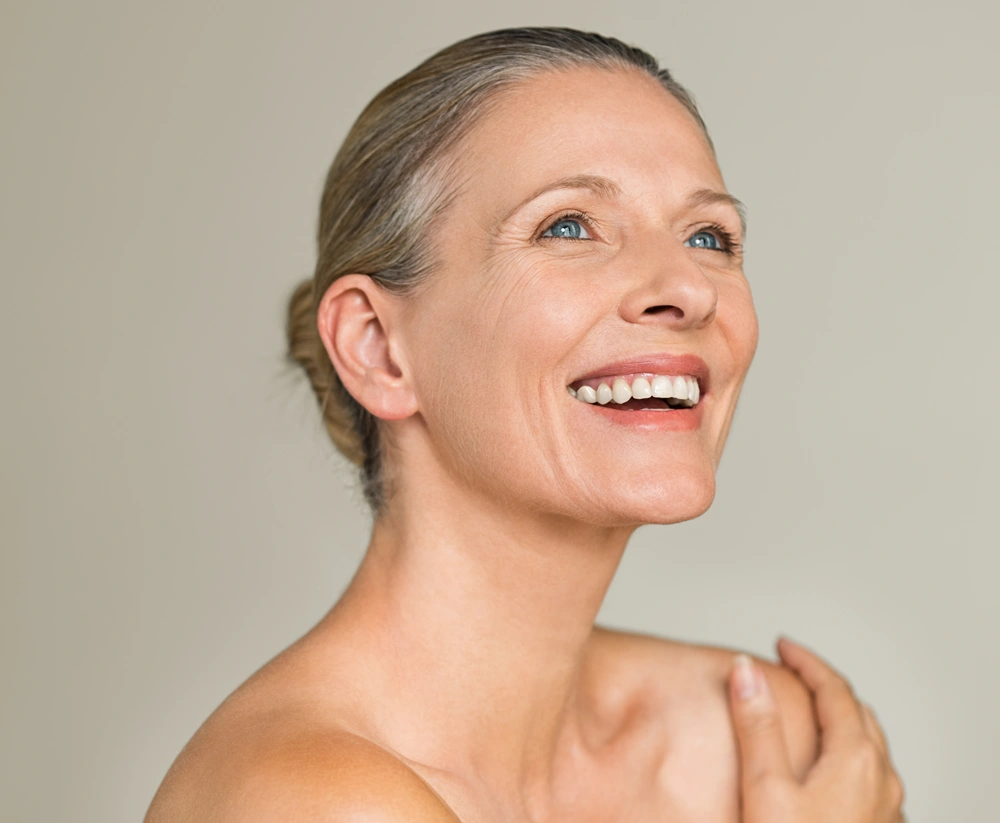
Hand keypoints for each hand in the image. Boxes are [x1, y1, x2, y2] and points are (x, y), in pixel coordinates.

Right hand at [728, 637, 905, 822]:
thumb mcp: (765, 789)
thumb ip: (758, 726)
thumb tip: (747, 669)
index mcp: (857, 761)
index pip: (835, 689)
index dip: (806, 661)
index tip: (782, 646)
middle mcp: (882, 781)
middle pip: (857, 713)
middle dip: (824, 686)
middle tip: (792, 672)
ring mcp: (887, 810)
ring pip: (868, 747)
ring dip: (838, 720)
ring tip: (807, 714)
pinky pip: (870, 778)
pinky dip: (846, 755)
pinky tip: (826, 769)